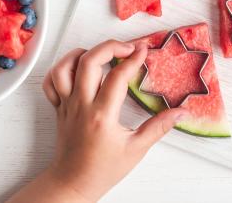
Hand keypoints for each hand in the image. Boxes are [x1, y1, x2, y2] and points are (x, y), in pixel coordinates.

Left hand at [12, 40, 186, 202]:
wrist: (73, 183)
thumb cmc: (103, 169)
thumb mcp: (136, 150)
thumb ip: (159, 127)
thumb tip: (181, 113)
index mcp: (102, 116)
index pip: (117, 77)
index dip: (132, 59)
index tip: (144, 51)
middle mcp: (81, 106)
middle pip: (89, 62)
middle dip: (109, 47)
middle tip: (127, 48)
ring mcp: (67, 105)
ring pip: (64, 68)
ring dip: (82, 53)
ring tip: (100, 53)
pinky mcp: (58, 108)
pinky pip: (51, 82)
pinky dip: (61, 68)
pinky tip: (77, 67)